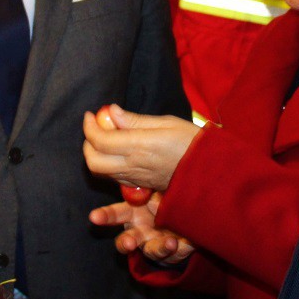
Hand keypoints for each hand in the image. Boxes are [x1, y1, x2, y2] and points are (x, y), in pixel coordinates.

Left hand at [82, 104, 200, 191]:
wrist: (211, 171)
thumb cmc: (192, 142)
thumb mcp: (166, 122)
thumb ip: (135, 120)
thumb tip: (112, 112)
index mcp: (139, 146)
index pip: (100, 140)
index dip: (89, 126)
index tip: (90, 115)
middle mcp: (133, 165)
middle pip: (93, 162)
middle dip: (87, 144)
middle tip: (94, 129)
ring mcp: (135, 179)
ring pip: (101, 173)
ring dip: (96, 155)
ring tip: (106, 139)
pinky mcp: (140, 187)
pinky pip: (114, 178)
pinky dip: (108, 165)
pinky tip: (118, 152)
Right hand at [90, 196, 194, 264]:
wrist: (181, 219)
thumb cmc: (164, 200)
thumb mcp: (158, 190)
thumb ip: (153, 190)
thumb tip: (152, 190)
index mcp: (132, 211)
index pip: (115, 214)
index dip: (104, 216)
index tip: (94, 217)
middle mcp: (138, 231)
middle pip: (125, 240)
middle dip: (126, 242)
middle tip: (130, 243)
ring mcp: (152, 244)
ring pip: (151, 251)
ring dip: (158, 248)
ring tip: (170, 242)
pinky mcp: (167, 254)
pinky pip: (172, 253)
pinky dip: (177, 247)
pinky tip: (181, 241)